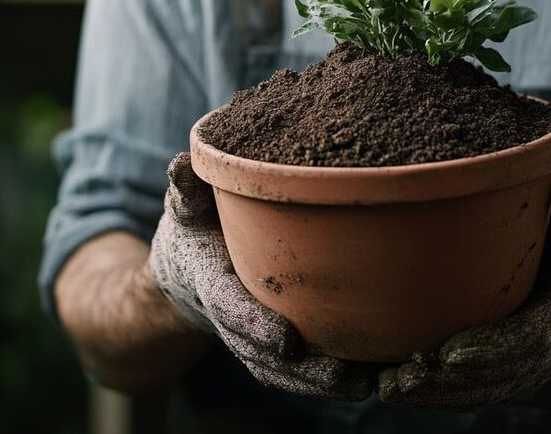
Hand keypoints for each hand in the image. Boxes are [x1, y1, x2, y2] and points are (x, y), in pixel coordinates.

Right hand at [149, 152, 373, 400]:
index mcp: (209, 280)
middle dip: (298, 369)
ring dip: (317, 384)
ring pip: (279, 370)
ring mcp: (249, 337)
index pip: (229, 306)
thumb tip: (182, 165)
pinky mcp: (270, 344)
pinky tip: (368, 381)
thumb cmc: (194, 226)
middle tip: (341, 374)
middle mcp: (229, 317)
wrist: (184, 267)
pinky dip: (324, 383)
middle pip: (259, 352)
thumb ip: (186, 189)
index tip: (286, 339)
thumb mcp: (187, 204)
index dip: (254, 324)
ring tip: (363, 385)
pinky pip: (293, 373)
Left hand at [376, 163, 550, 410]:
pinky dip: (435, 398)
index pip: (531, 338)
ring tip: (387, 386)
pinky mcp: (505, 377)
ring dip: (433, 396)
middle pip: (496, 377)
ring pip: (479, 393)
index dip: (492, 348)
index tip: (451, 352)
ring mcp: (526, 370)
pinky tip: (393, 390)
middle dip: (449, 382)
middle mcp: (548, 351)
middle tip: (401, 377)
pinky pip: (470, 395)